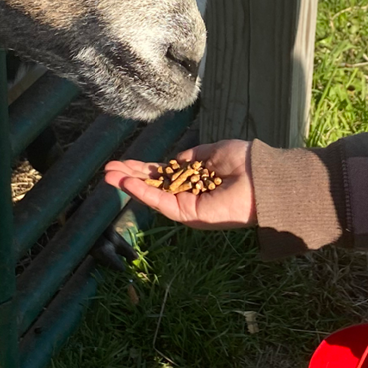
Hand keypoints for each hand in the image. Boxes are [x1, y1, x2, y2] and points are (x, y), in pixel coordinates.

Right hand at [104, 140, 254, 229]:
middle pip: (154, 185)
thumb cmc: (243, 161)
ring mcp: (188, 205)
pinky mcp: (189, 214)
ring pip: (153, 196)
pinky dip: (144, 193)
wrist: (261, 176)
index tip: (124, 163)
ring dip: (130, 185)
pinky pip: (162, 203)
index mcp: (195, 177)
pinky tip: (128, 183)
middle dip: (130, 177)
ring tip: (108, 175)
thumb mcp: (211, 152)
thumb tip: (173, 161)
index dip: (144, 168)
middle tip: (107, 169)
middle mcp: (189, 193)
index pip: (164, 174)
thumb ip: (190, 158)